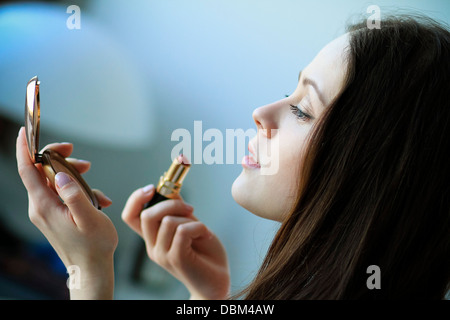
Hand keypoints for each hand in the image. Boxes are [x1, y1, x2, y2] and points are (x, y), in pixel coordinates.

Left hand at [16, 127, 117, 298]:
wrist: (91, 269)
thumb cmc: (93, 246)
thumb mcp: (89, 218)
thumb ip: (75, 195)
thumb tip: (62, 174)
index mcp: (44, 205)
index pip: (27, 170)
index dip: (25, 148)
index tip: (25, 131)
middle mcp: (40, 207)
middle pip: (43, 172)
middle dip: (63, 161)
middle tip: (85, 163)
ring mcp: (46, 212)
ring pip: (54, 181)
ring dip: (75, 177)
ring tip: (96, 189)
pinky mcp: (54, 215)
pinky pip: (62, 194)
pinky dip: (79, 192)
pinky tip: (98, 201)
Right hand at [122, 185, 229, 299]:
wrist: (217, 282)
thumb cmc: (205, 255)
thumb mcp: (191, 225)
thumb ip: (179, 211)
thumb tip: (170, 189)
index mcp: (153, 238)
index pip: (130, 216)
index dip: (136, 199)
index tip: (153, 187)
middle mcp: (153, 247)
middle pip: (146, 215)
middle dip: (170, 203)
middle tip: (190, 208)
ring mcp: (162, 255)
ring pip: (167, 221)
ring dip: (190, 219)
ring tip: (202, 229)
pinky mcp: (175, 259)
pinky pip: (182, 231)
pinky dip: (198, 227)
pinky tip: (207, 235)